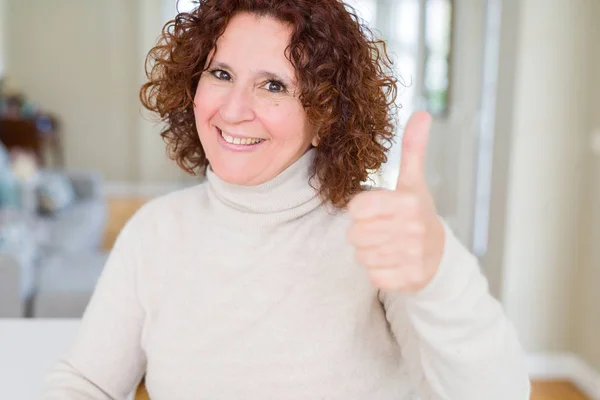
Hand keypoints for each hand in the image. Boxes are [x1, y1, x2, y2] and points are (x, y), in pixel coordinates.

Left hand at [347, 111, 444, 291]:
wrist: (439, 255)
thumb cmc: (417, 213)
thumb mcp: (414, 182)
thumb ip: (413, 149)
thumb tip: (422, 113)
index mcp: (408, 202)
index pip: (356, 208)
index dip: (360, 210)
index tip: (375, 210)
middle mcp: (412, 228)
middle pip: (355, 234)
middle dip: (363, 232)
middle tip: (382, 229)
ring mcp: (412, 256)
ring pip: (362, 255)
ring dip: (370, 251)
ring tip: (388, 244)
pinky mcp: (410, 279)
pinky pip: (373, 276)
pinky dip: (378, 271)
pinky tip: (392, 262)